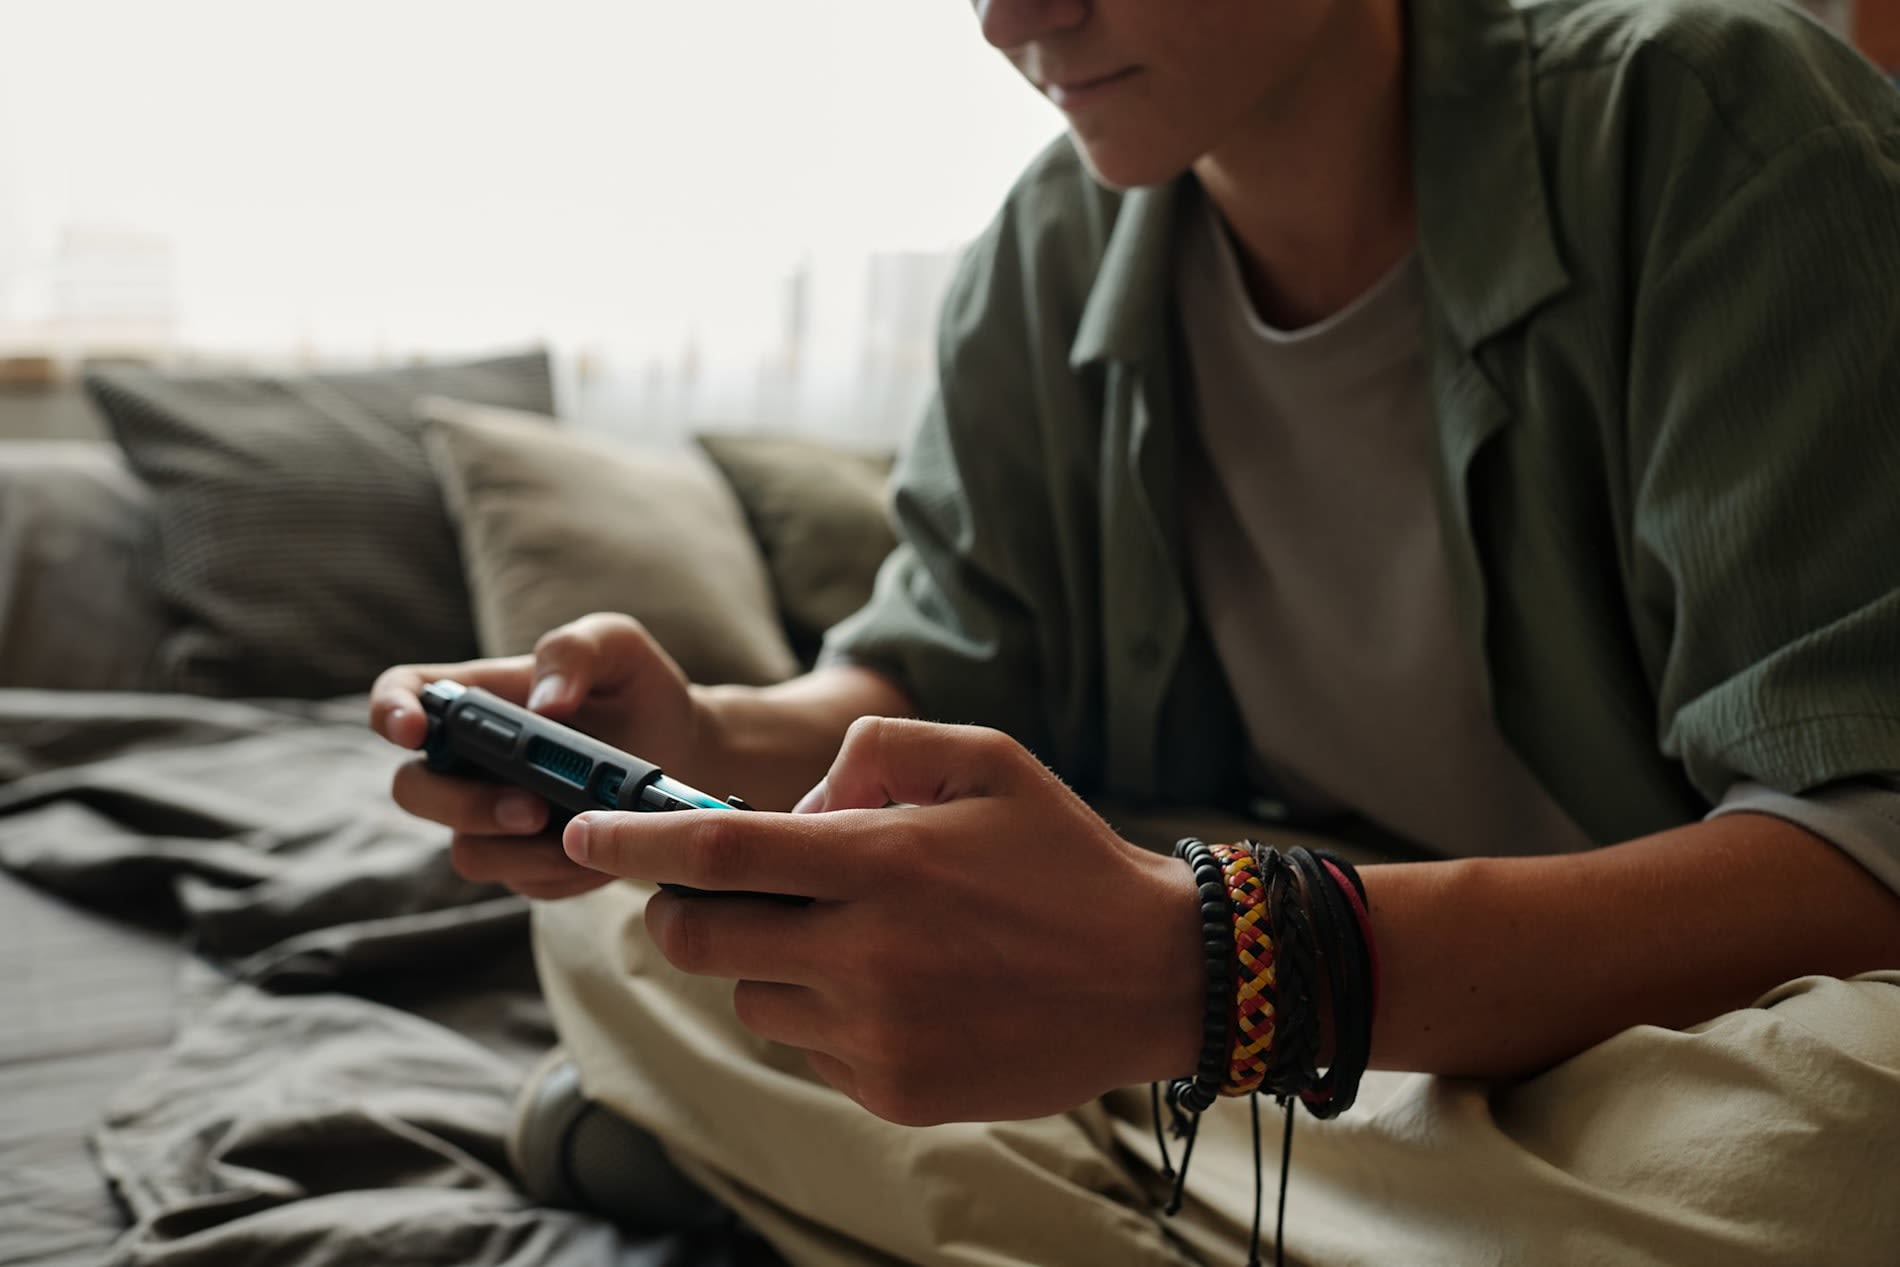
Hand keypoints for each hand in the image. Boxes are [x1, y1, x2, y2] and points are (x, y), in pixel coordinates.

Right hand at [369, 613, 702, 900]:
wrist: (683, 752)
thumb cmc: (637, 690)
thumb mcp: (618, 648)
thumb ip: (574, 652)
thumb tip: (546, 705)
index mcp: (476, 698)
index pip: (400, 696)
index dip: (390, 712)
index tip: (414, 730)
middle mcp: (468, 762)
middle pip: (414, 791)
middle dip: (463, 806)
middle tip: (531, 808)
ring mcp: (491, 818)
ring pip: (468, 852)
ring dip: (522, 851)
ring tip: (586, 831)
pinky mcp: (526, 862)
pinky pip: (522, 881)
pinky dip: (564, 871)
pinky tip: (606, 849)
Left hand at [561, 717, 1205, 1123]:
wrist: (1152, 977)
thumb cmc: (1064, 859)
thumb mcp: (988, 760)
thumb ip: (881, 747)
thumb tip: (804, 798)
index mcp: (882, 860)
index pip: (718, 851)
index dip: (633, 842)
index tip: (579, 835)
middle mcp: (867, 951)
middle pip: (701, 940)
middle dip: (680, 912)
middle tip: (708, 894)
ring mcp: (877, 1031)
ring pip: (753, 997)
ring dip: (769, 963)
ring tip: (854, 940)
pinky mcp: (892, 1089)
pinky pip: (809, 1048)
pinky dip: (825, 1014)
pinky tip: (897, 990)